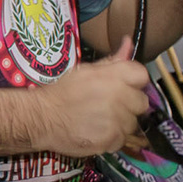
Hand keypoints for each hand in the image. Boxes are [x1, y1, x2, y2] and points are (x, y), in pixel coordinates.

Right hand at [33, 44, 150, 156]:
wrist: (41, 118)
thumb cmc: (62, 93)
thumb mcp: (85, 71)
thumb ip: (112, 60)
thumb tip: (128, 42)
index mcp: (112, 75)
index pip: (142, 76)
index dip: (134, 82)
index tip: (122, 87)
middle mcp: (118, 96)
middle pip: (141, 102)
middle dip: (128, 104)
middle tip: (108, 105)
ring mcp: (116, 120)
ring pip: (132, 123)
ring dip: (120, 122)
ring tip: (99, 120)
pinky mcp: (112, 139)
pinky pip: (122, 139)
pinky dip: (111, 137)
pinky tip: (96, 131)